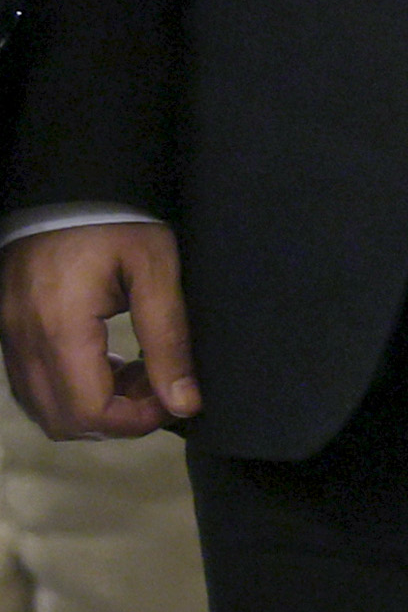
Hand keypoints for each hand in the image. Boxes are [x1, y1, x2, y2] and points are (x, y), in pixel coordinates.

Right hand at [1, 222, 196, 441]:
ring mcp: (9, 340)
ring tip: (141, 373)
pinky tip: (111, 364)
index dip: (134, 422)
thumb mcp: (156, 270)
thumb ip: (169, 338)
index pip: (87, 412)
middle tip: (161, 386)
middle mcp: (23, 343)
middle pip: (64, 420)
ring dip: (95, 407)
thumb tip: (185, 403)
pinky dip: (72, 390)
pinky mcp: (9, 334)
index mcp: (60, 329)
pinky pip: (34, 386)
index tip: (174, 402)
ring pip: (45, 408)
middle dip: (118, 419)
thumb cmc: (117, 221)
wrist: (67, 189)